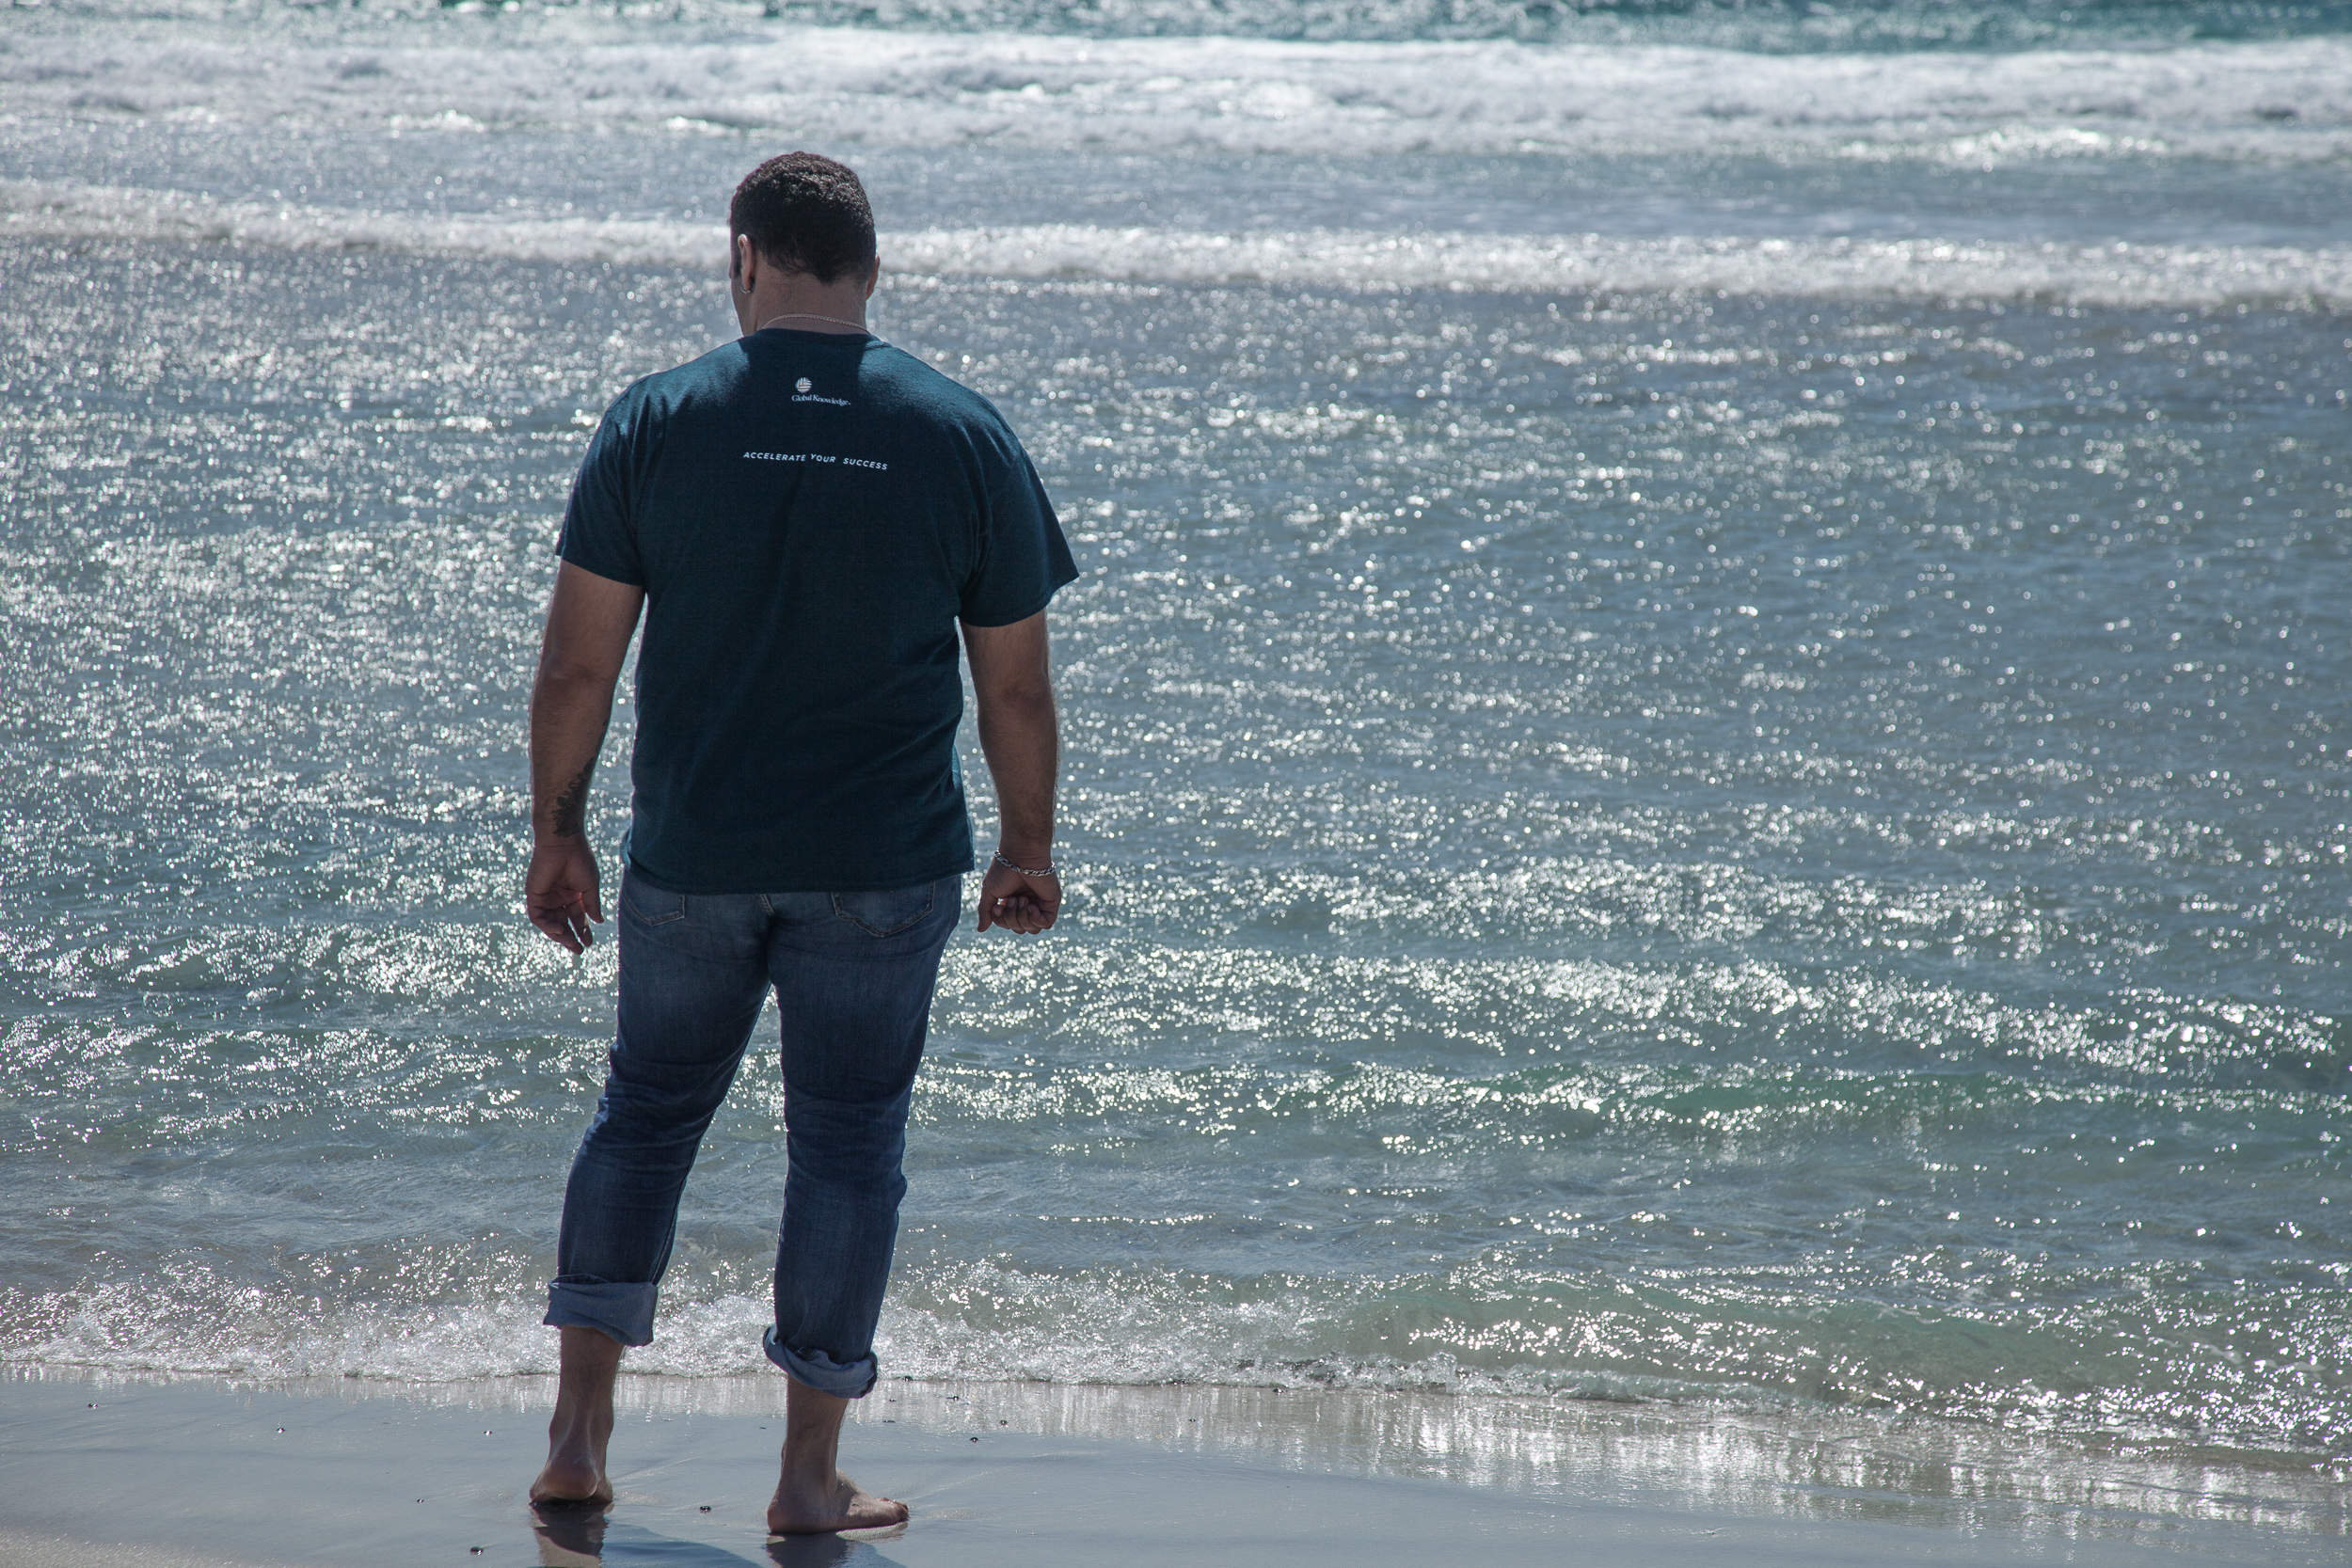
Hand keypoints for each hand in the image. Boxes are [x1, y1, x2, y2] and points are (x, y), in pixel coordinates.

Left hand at [526, 838, 603, 953]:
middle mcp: (558, 898)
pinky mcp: (534, 895)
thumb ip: (591, 905)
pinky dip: (548, 926)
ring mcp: (545, 897)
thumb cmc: (580, 861)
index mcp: (573, 895)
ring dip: (559, 935)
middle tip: (579, 950)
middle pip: (563, 923)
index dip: (583, 931)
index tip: (589, 943)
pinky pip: (538, 916)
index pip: (577, 918)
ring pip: (550, 923)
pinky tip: (559, 930)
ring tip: (570, 942)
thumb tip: (599, 921)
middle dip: (570, 938)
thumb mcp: (590, 886)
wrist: (563, 844)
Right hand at [976, 853, 1059, 934]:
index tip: (998, 906)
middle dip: (1011, 919)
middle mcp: (1028, 904)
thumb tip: (980, 930)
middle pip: (1020, 929)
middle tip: (1012, 899)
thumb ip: (986, 911)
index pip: (1008, 924)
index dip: (1001, 920)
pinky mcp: (1051, 902)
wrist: (1020, 856)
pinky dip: (1035, 919)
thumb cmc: (1003, 870)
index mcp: (1014, 903)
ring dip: (1022, 918)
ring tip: (1021, 899)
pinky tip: (1030, 906)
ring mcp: (1041, 904)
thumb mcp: (990, 892)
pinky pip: (1046, 923)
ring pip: (1033, 929)